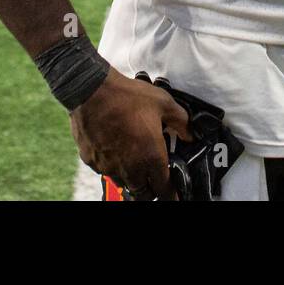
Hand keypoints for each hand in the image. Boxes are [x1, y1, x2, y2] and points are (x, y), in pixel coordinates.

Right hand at [71, 70, 191, 199]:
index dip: (171, 193)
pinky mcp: (92, 161)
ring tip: (135, 160)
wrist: (92, 90)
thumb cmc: (128, 97)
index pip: (164, 189)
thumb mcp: (164, 104)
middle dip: (151, 189)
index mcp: (151, 157)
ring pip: (123, 183)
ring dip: (132, 178)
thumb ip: (183, 122)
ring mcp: (109, 166)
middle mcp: (130, 167)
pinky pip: (106, 171)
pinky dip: (113, 166)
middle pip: (143, 193)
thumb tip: (192, 135)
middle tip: (154, 178)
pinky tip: (116, 149)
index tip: (174, 193)